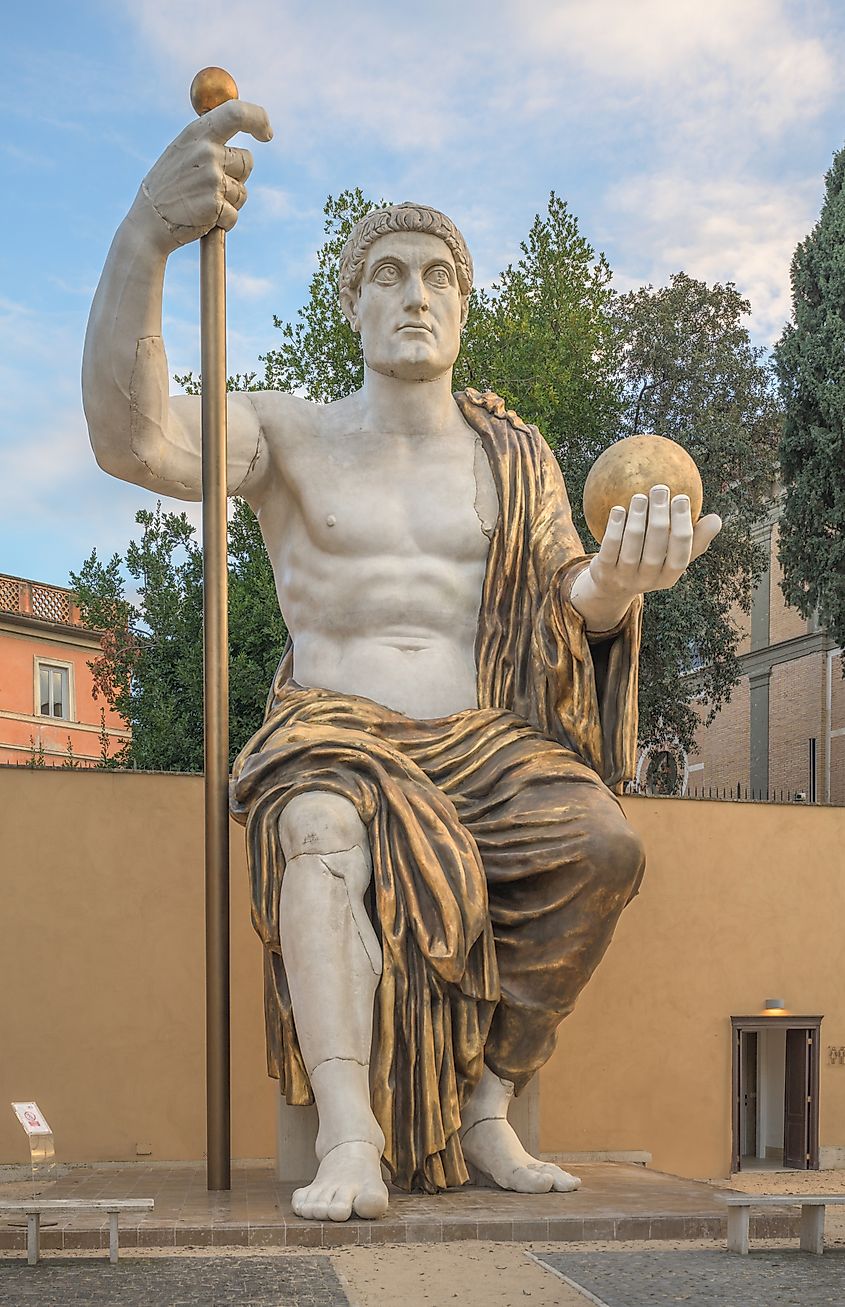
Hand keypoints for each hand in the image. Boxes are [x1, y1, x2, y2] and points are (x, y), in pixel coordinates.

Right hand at [136, 100, 272, 249]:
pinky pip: (234, 214)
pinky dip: (224, 221)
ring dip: (229, 202)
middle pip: (248, 161)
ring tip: (202, 202)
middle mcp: (206, 151)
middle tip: (212, 186)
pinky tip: (202, 218)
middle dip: (238, 176)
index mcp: (197, 133)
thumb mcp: (181, 151)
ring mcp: (211, 178)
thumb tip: (242, 119)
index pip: (236, 113)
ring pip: (242, 192)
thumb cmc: (168, 187)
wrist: (148, 223)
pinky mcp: (215, 205)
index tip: (267, 133)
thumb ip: (208, 138)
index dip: (258, 119)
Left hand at [570, 484, 721, 631]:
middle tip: (660, 489)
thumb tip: (717, 519)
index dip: (681, 526)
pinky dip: (615, 527)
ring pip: (633, 546)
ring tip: (640, 496)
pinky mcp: (604, 572)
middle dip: (659, 517)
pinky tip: (618, 509)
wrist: (609, 587)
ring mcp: (624, 578)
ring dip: (637, 518)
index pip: (680, 555)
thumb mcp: (671, 557)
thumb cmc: (648, 562)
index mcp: (669, 578)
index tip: (681, 498)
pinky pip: (610, 547)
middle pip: (656, 549)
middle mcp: (647, 581)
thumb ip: (693, 540)